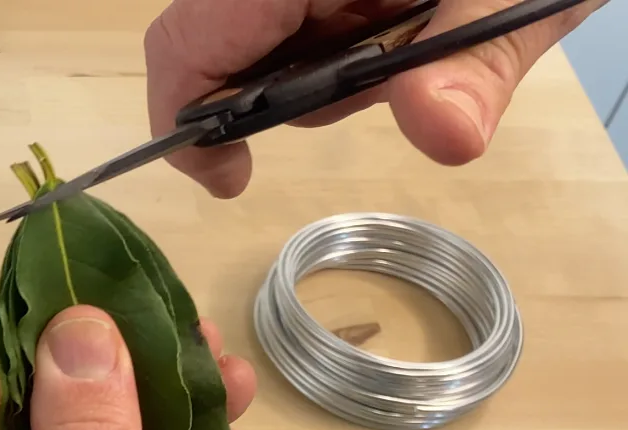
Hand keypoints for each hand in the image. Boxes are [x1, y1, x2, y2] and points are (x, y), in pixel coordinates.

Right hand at [144, 0, 604, 197]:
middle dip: (286, 90)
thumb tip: (447, 137)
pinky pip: (284, 20)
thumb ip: (474, 61)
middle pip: (212, 42)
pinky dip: (331, 45)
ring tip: (407, 52)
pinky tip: (394, 36)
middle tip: (382, 88)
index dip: (184, 115)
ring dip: (320, 68)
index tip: (230, 179)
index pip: (189, 37)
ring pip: (249, 35)